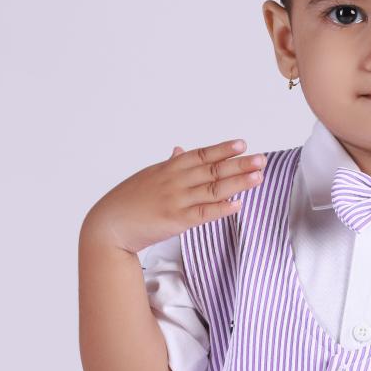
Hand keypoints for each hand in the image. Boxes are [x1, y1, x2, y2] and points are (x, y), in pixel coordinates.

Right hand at [82, 138, 265, 254]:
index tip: (243, 144)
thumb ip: (169, 163)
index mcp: (168, 168)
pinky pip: (203, 213)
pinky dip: (222, 208)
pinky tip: (238, 203)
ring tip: (258, 177)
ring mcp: (176, 200)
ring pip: (213, 189)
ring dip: (238, 182)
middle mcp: (174, 181)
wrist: (109, 225)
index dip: (222, 149)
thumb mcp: (149, 176)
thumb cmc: (129, 201)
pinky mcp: (176, 221)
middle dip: (239, 164)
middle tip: (262, 159)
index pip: (201, 155)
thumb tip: (179, 149)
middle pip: (212, 170)